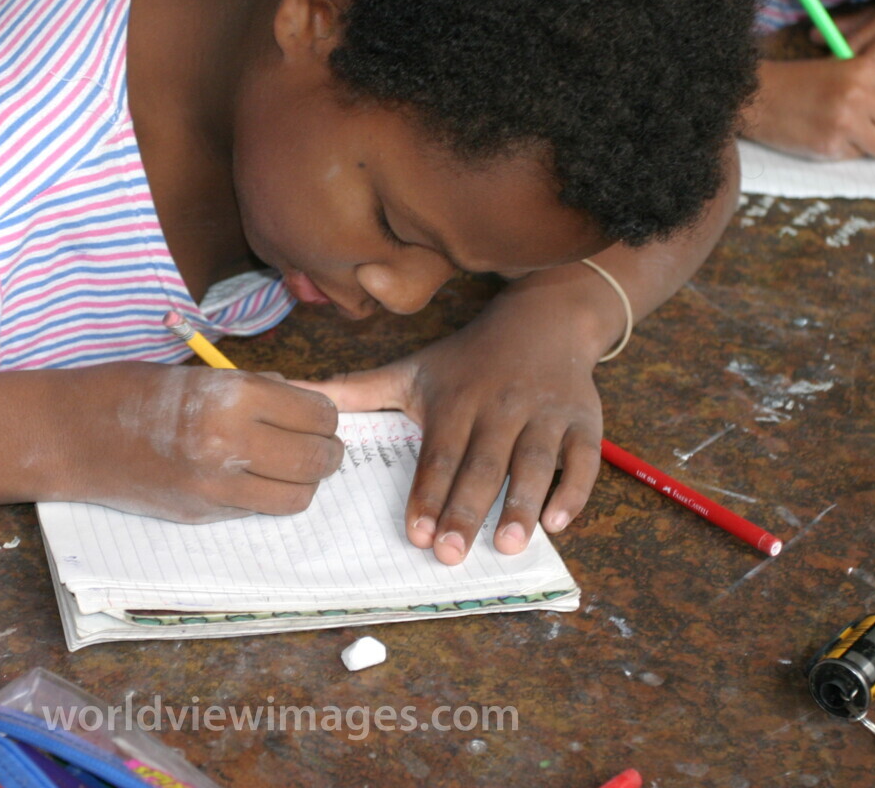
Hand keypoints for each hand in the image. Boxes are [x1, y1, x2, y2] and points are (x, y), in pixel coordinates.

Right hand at [63, 363, 342, 522]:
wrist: (73, 434)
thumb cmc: (131, 391)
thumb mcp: (201, 375)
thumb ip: (255, 389)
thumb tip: (304, 404)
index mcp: (232, 398)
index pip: (316, 414)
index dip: (326, 415)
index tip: (320, 414)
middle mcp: (230, 445)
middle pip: (316, 460)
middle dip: (328, 452)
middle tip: (322, 444)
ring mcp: (216, 487)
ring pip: (297, 497)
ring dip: (304, 481)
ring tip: (292, 465)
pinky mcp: (203, 514)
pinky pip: (258, 510)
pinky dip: (267, 496)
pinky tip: (252, 477)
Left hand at [299, 290, 603, 564]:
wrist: (544, 319)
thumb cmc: (467, 359)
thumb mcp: (412, 369)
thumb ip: (355, 389)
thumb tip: (290, 390)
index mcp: (456, 401)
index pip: (439, 453)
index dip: (428, 493)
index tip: (416, 534)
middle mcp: (500, 408)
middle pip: (482, 464)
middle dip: (466, 508)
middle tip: (451, 553)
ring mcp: (545, 415)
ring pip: (534, 462)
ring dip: (521, 504)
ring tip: (507, 545)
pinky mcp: (584, 421)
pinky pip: (583, 458)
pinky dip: (573, 489)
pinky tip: (558, 521)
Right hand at [744, 58, 874, 159]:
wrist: (753, 96)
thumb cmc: (798, 81)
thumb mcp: (840, 67)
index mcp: (865, 69)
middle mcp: (859, 95)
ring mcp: (844, 124)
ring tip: (856, 135)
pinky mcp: (829, 147)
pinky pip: (860, 157)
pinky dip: (849, 152)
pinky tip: (829, 138)